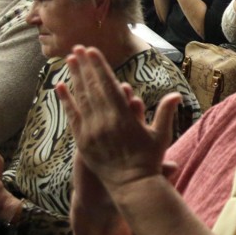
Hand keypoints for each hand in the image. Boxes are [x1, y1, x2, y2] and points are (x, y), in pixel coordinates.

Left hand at [56, 45, 182, 191]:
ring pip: (80, 98)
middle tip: (77, 48)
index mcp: (124, 117)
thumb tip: (176, 95)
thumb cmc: (149, 161)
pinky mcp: (82, 142)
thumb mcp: (160, 136)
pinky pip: (72, 116)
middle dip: (84, 66)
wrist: (132, 186)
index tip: (92, 51)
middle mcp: (105, 121)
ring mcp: (91, 132)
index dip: (99, 66)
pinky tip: (60, 87)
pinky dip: (66, 100)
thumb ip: (165, 113)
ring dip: (74, 77)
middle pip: (92, 87)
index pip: (109, 84)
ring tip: (68, 60)